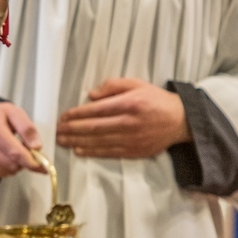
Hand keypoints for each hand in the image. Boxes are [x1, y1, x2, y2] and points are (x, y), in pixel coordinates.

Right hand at [0, 102, 44, 177]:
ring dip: (17, 164)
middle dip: (25, 160)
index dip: (31, 161)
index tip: (42, 166)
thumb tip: (36, 147)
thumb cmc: (0, 116)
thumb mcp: (16, 113)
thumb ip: (28, 128)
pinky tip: (5, 155)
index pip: (15, 152)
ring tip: (13, 149)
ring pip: (8, 170)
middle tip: (27, 150)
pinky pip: (0, 173)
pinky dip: (8, 167)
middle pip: (12, 163)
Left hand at [56, 78, 189, 159]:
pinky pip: (109, 153)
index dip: (77, 114)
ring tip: (62, 140)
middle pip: (94, 127)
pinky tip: (79, 150)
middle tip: (57, 130)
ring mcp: (132, 139)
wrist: (181, 121)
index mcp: (129, 103)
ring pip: (98, 142)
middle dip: (72, 129)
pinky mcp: (135, 151)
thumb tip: (91, 95)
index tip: (63, 116)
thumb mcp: (137, 84)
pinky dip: (92, 152)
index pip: (96, 110)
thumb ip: (113, 85)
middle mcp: (129, 122)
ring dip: (77, 142)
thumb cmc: (156, 100)